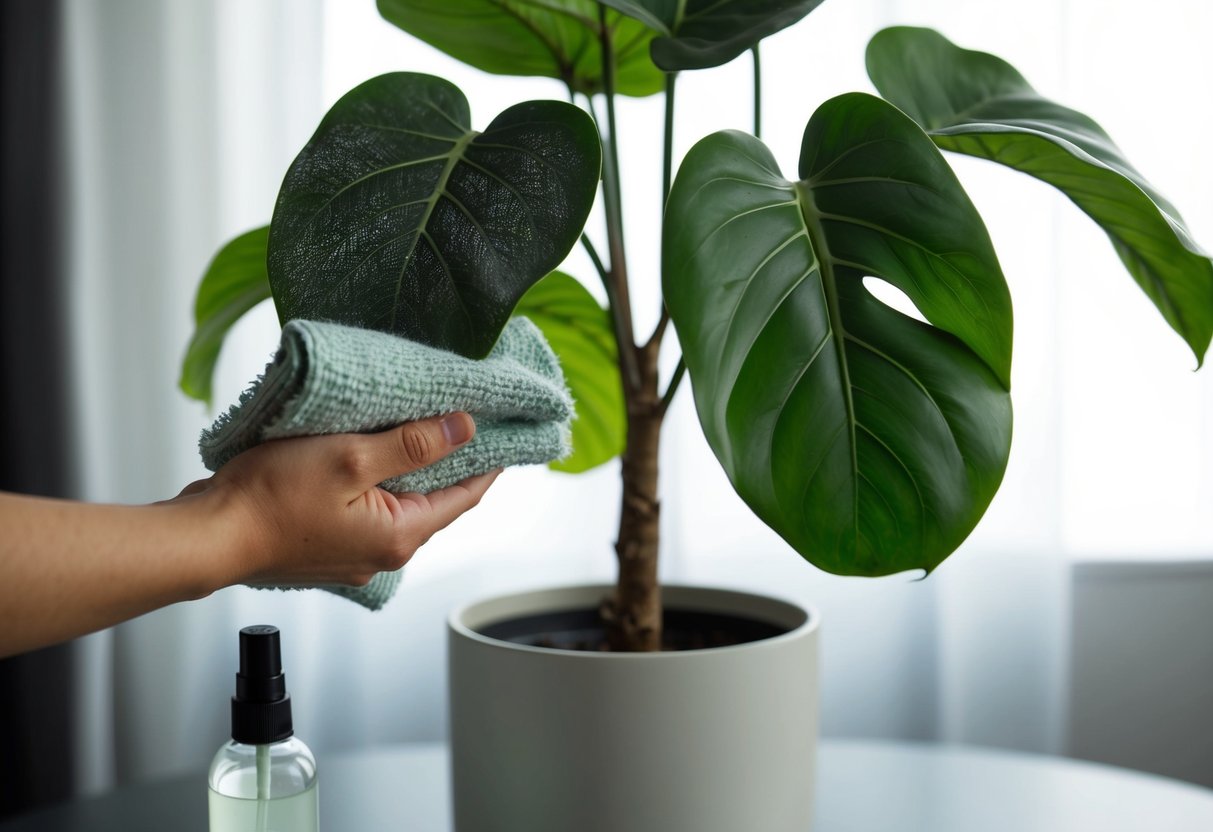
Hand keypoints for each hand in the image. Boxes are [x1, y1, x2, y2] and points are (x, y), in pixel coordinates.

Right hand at [181, 412, 499, 587]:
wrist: (208, 534)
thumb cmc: (270, 501)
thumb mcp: (351, 458)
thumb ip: (412, 444)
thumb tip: (464, 428)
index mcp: (399, 536)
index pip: (466, 496)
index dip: (488, 461)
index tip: (503, 430)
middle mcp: (382, 553)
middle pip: (433, 499)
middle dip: (448, 460)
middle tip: (460, 417)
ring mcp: (353, 552)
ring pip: (398, 502)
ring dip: (406, 466)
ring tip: (413, 425)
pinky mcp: (326, 542)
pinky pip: (366, 507)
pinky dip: (374, 479)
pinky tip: (365, 451)